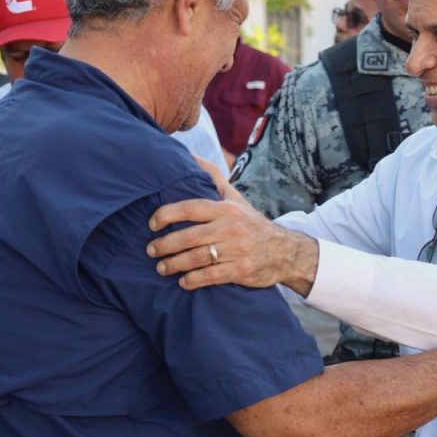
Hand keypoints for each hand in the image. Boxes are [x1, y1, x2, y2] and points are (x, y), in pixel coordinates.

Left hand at [146, 179, 317, 294]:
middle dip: (165, 244)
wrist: (285, 251)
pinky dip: (193, 280)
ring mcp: (236, 250)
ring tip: (161, 267)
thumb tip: (189, 155)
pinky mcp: (241, 270)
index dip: (167, 215)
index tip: (152, 224)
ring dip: (174, 264)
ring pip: (197, 258)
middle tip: (151, 249)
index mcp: (226, 209)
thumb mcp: (235, 197)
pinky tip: (183, 282)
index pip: (190, 208)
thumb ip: (212, 176)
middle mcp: (230, 228)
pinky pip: (211, 276)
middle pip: (189, 236)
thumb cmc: (251, 223)